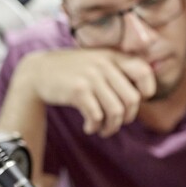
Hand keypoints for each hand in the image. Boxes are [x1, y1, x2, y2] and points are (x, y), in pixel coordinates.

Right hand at [18, 48, 155, 136]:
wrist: (38, 71)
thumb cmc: (73, 71)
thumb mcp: (97, 61)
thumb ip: (119, 71)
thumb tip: (142, 96)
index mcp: (113, 56)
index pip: (144, 71)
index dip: (147, 90)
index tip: (138, 100)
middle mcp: (104, 65)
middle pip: (132, 99)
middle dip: (128, 117)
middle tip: (117, 122)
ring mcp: (91, 77)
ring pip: (116, 111)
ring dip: (111, 127)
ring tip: (103, 129)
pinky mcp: (78, 90)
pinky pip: (97, 116)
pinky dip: (95, 127)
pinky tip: (89, 127)